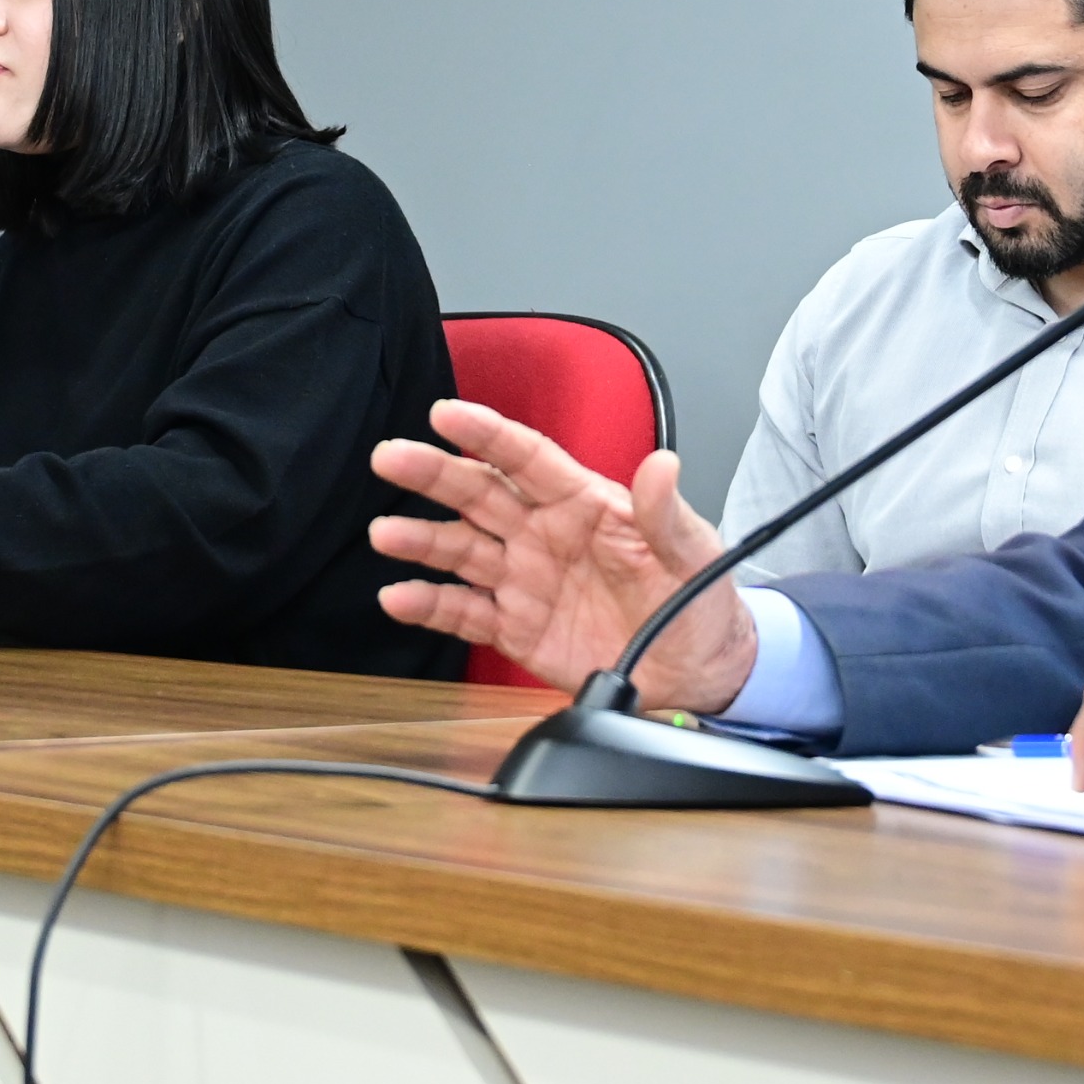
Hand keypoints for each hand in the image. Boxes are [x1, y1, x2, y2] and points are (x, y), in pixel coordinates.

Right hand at [371, 400, 757, 710]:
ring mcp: (525, 580)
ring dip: (421, 540)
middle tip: (391, 457)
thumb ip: (667, 513)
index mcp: (584, 503)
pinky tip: (398, 596)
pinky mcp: (516, 628)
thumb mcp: (692, 551)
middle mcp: (544, 534)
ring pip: (462, 550)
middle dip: (434, 474)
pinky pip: (464, 612)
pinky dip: (429, 605)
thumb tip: (662, 465)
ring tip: (385, 533)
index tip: (447, 413)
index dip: (487, 433)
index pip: (528, 458)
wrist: (697, 670)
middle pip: (479, 494)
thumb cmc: (698, 598)